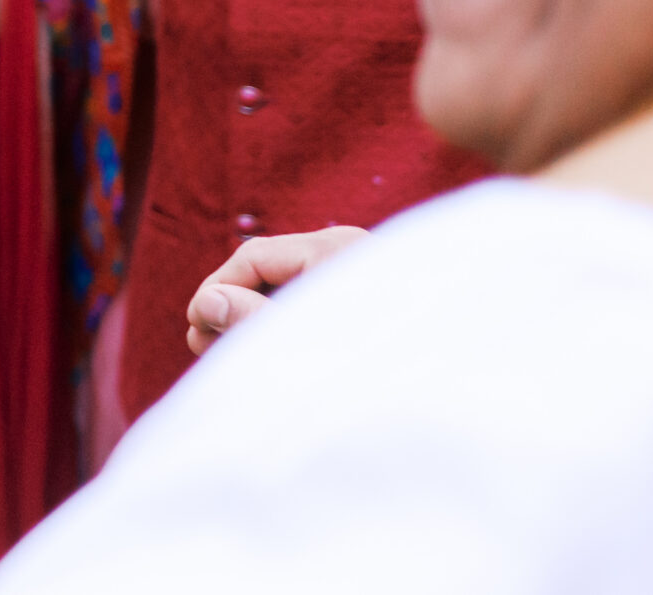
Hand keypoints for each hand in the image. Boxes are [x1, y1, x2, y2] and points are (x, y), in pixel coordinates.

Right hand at [186, 225, 367, 353]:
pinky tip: (262, 345)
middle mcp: (345, 249)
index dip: (216, 291)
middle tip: (204, 345)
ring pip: (283, 284)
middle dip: (231, 304)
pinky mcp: (358, 292)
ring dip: (252, 314)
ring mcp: (354, 269)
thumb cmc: (375, 370)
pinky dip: (277, 318)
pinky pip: (303, 296)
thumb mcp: (307, 345)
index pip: (253, 257)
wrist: (457, 403)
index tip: (195, 329)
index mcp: (334, 250)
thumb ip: (254, 320)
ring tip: (230, 351)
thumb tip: (206, 302)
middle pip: (266, 267)